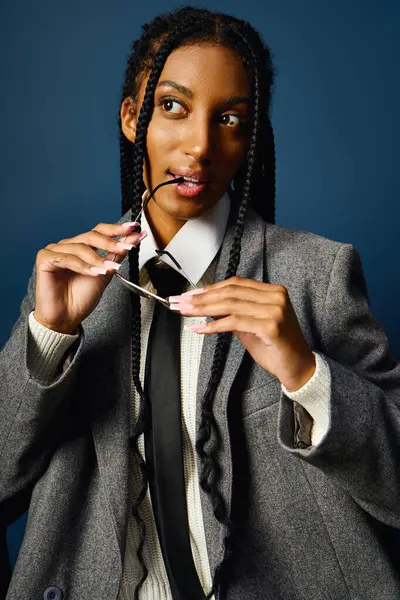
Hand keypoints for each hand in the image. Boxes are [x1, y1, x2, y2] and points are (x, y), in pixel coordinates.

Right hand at [34, 222, 146, 333]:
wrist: (66, 318)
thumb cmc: (81, 298)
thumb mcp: (105, 273)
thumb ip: (117, 255)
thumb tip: (134, 238)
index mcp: (81, 247)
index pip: (99, 231)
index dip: (116, 229)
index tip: (134, 228)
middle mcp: (68, 246)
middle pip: (91, 236)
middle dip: (111, 243)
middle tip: (125, 248)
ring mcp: (55, 250)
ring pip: (80, 247)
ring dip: (97, 259)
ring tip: (108, 270)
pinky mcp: (44, 259)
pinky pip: (66, 258)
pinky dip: (82, 266)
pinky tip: (93, 273)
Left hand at [170, 276, 315, 390]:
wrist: (298, 368)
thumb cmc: (276, 348)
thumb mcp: (251, 326)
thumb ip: (233, 313)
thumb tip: (207, 306)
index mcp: (273, 291)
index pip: (235, 284)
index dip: (210, 288)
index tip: (190, 295)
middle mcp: (276, 297)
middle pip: (230, 292)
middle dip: (201, 298)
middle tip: (180, 302)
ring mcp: (274, 310)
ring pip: (230, 305)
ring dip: (203, 309)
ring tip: (185, 312)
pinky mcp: (270, 326)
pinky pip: (235, 322)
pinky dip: (214, 326)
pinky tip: (200, 329)